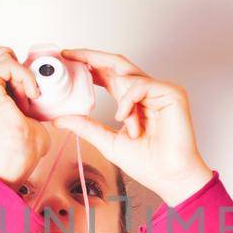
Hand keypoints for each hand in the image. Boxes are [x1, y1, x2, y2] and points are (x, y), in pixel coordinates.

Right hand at [0, 46, 49, 183]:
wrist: (15, 159)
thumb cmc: (20, 147)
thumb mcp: (19, 112)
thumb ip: (16, 92)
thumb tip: (29, 78)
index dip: (5, 68)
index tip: (22, 90)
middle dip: (8, 62)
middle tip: (22, 87)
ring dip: (20, 74)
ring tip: (26, 97)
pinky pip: (8, 63)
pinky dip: (25, 75)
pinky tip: (31, 95)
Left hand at [48, 49, 212, 205]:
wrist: (169, 177)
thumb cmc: (148, 164)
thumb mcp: (107, 142)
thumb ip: (85, 127)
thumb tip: (59, 120)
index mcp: (131, 101)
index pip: (107, 74)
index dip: (87, 64)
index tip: (66, 59)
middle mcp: (145, 92)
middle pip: (116, 63)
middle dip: (91, 56)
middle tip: (69, 55)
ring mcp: (159, 91)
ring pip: (128, 74)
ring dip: (119, 98)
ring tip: (122, 121)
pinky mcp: (172, 93)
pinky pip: (142, 85)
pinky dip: (129, 100)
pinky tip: (126, 117)